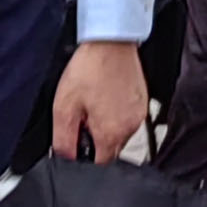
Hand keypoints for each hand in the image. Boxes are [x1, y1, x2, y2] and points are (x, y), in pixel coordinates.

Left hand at [52, 40, 147, 159]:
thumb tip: (65, 158)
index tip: (77, 138)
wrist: (110, 42)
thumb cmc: (89, 68)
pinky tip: (106, 96)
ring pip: (119, 134)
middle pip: (110, 150)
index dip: (85, 155)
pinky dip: (117, 113)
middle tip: (84, 115)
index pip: (99, 164)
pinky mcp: (143, 102)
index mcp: (111, 133)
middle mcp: (130, 127)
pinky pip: (128, 118)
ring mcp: (139, 115)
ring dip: (106, 126)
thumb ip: (63, 139)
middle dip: (95, 138)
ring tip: (95, 102)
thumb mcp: (64, 107)